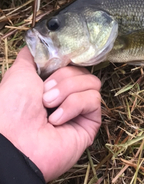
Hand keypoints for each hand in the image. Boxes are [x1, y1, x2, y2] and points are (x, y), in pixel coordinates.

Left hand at [0, 47, 101, 181]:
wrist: (14, 142)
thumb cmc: (10, 109)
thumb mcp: (18, 73)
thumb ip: (32, 55)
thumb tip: (41, 41)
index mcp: (50, 85)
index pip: (71, 62)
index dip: (65, 61)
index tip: (55, 63)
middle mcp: (66, 97)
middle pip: (82, 70)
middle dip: (63, 78)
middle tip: (44, 94)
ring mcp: (79, 111)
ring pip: (91, 82)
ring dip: (68, 91)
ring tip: (49, 106)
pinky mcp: (90, 124)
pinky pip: (93, 99)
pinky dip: (74, 105)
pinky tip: (57, 120)